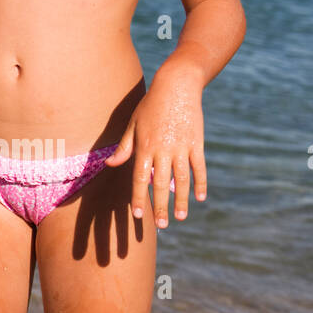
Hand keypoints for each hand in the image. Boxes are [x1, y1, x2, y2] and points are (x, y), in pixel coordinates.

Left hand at [104, 68, 206, 227]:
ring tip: (180, 217)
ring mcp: (181, 147)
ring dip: (181, 200)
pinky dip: (201, 183)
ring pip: (182, 180)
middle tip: (162, 226)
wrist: (176, 86)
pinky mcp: (197, 143)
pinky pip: (199, 168)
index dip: (139, 198)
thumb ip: (125, 147)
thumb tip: (111, 164)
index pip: (139, 178)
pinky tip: (200, 198)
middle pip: (161, 184)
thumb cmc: (150, 105)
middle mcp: (162, 150)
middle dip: (161, 206)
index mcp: (144, 146)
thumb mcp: (133, 124)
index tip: (139, 215)